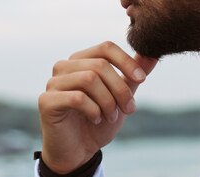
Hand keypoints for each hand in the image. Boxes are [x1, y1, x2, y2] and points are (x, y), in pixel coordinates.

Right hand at [38, 41, 157, 173]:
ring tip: (112, 116)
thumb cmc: (98, 120)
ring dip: (108, 101)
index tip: (142, 79)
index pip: (106, 47)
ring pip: (89, 79)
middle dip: (120, 88)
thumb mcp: (120, 97)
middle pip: (100, 65)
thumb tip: (152, 55)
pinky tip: (96, 119)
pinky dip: (93, 110)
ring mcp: (53, 82)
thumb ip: (133, 76)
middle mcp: (64, 66)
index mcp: (81, 60)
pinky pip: (77, 98)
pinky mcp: (47, 101)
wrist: (78, 151)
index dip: (126, 61)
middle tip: (129, 109)